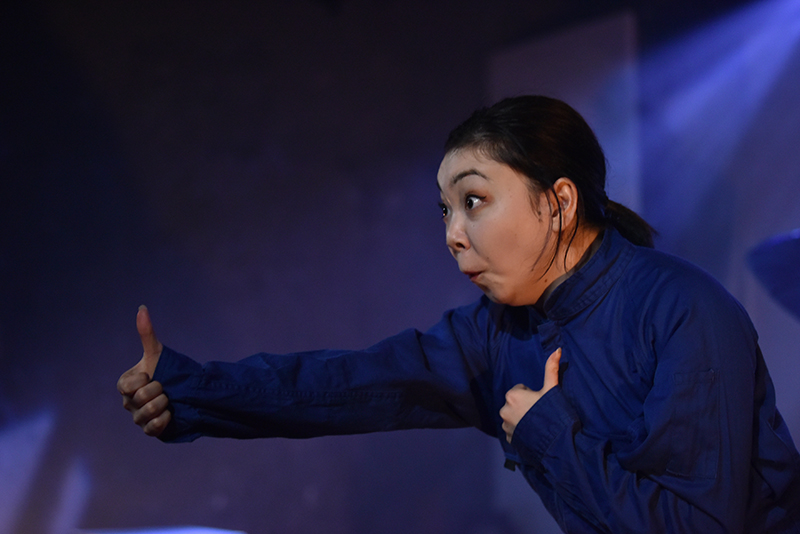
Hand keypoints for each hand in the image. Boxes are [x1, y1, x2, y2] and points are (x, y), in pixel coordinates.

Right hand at [117, 305, 170, 436]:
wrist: (187, 390)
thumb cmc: (168, 370)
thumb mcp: (157, 353)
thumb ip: (147, 333)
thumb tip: (142, 308)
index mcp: (126, 384)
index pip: (128, 385)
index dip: (145, 380)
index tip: (153, 376)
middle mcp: (128, 402)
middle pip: (140, 399)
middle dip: (158, 391)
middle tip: (165, 388)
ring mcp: (138, 418)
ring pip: (145, 415)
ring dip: (162, 405)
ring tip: (169, 400)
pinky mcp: (150, 430)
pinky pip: (152, 429)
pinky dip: (164, 420)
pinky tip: (171, 413)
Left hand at [499, 348, 560, 442]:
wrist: (554, 440)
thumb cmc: (552, 412)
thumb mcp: (551, 389)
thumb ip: (551, 369)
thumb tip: (557, 349)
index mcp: (512, 395)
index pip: (520, 389)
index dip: (532, 395)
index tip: (540, 402)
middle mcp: (504, 409)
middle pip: (516, 403)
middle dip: (525, 406)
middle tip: (540, 413)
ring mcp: (505, 425)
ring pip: (514, 417)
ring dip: (522, 419)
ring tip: (537, 424)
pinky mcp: (509, 438)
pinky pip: (514, 431)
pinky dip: (521, 431)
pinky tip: (532, 433)